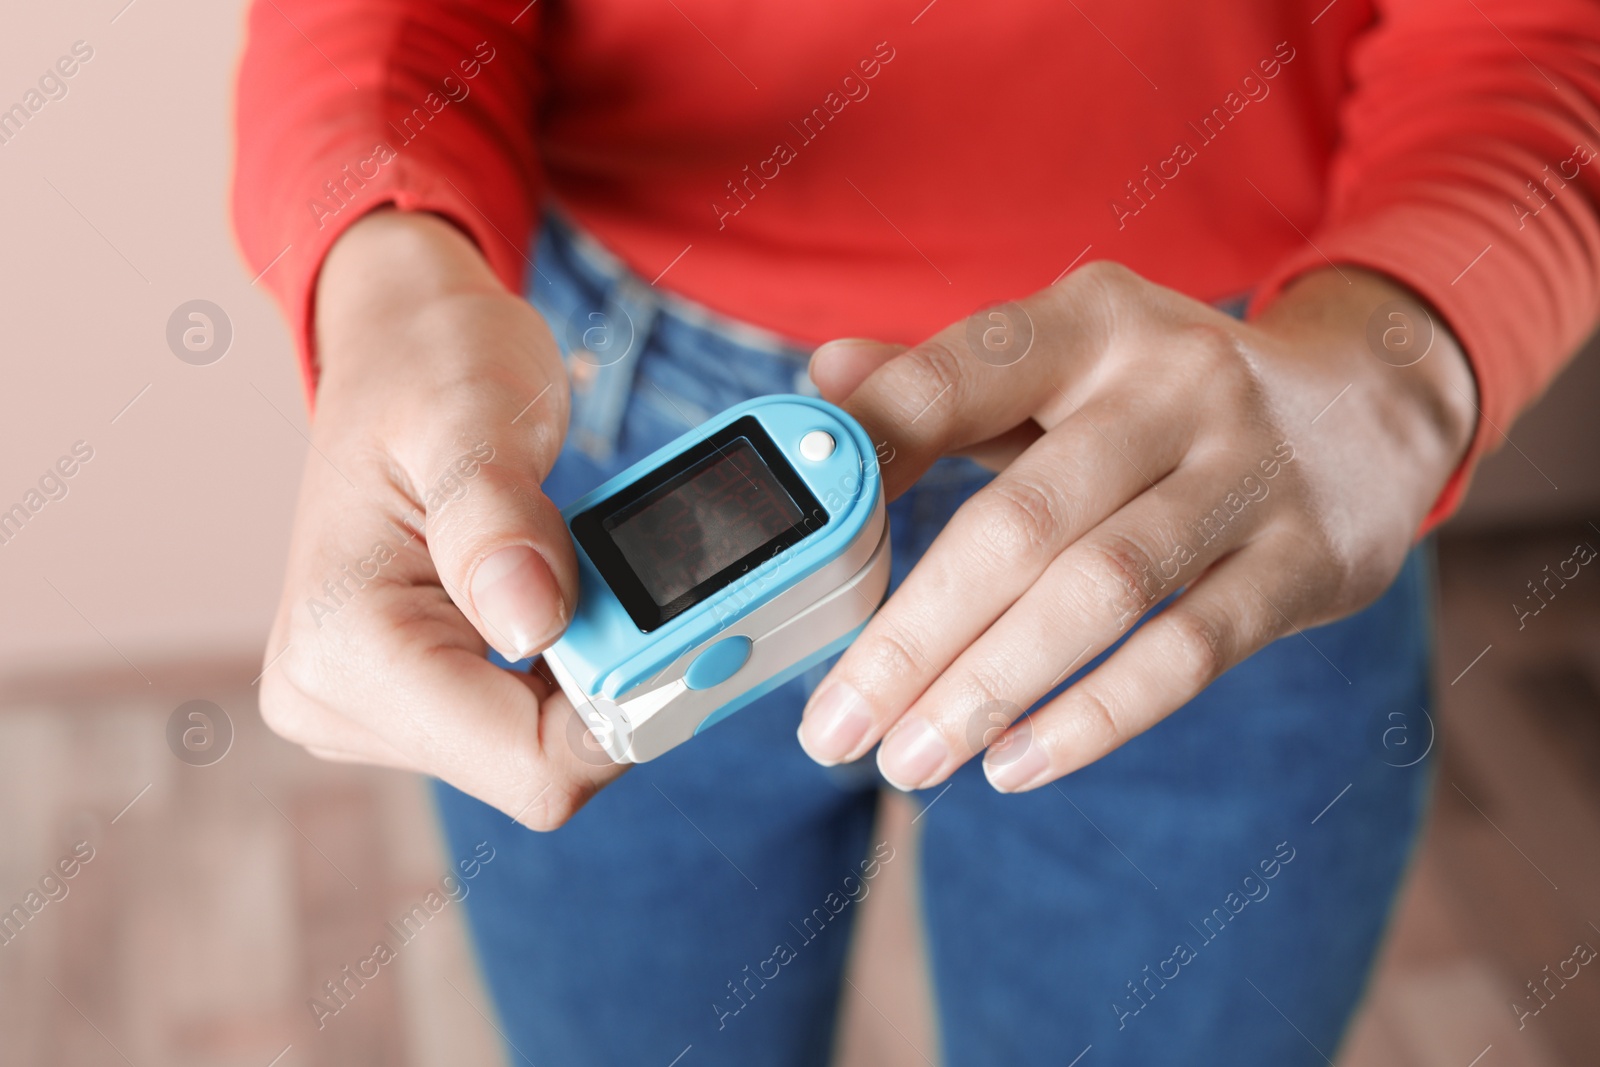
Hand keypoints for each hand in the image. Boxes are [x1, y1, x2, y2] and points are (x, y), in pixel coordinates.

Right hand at [257, 210, 623, 828]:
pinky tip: (572, 606)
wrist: (399, 350)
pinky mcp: (405, 702)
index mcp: (341, 646)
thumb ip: (496, 518)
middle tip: (648, 592)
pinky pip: (523, 725)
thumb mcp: (470, 414)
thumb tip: (533, 623)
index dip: (624, 715)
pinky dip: (569, 675)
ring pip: (536, 755)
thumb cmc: (429, 365)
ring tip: (591, 581)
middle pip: (534, 767)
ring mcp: (366, 710)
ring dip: (590, 680)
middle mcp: (335, 698)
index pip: (523, 763)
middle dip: (610, 690)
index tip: (686, 637)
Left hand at [796, 262, 1476, 791]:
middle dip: (912, 636)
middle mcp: (1173, 383)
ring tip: (908, 762)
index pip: (960, 377)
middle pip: (1022, 521)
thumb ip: (946, 378)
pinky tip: (1016, 763)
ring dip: (991, 689)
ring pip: (1100, 593)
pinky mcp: (1306, 561)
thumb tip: (824, 377)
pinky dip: (1095, 717)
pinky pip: (1189, 652)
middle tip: (833, 727)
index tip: (804, 544)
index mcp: (1091, 321)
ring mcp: (1248, 473)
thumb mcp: (1067, 361)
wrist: (1369, 409)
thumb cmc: (1166, 398)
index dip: (876, 451)